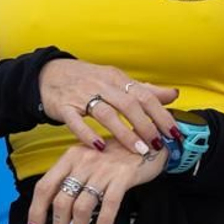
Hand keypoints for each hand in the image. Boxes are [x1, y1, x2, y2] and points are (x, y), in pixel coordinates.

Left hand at [28, 141, 169, 223]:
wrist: (150, 139)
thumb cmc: (117, 154)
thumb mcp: (89, 158)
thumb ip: (72, 176)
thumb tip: (56, 209)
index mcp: (71, 157)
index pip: (44, 187)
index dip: (36, 211)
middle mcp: (84, 160)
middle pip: (61, 201)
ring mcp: (103, 168)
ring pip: (82, 207)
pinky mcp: (124, 175)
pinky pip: (109, 204)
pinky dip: (103, 223)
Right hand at [39, 59, 179, 157]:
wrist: (49, 74)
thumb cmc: (88, 80)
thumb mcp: (117, 81)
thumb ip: (145, 90)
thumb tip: (174, 94)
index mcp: (118, 79)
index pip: (145, 95)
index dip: (162, 114)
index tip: (174, 132)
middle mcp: (102, 85)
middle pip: (129, 104)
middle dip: (147, 126)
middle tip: (158, 145)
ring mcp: (82, 96)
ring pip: (106, 114)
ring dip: (124, 133)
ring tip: (139, 149)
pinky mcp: (64, 107)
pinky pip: (76, 122)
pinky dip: (88, 135)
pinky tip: (100, 147)